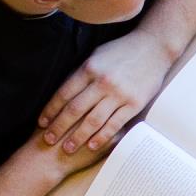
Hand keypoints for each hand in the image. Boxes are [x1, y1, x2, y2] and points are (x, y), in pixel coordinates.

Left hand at [39, 30, 171, 155]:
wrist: (154, 47)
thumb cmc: (123, 50)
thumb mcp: (97, 55)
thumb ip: (82, 73)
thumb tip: (64, 92)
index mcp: (90, 68)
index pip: (64, 94)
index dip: (51, 110)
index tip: (42, 123)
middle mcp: (102, 82)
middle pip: (75, 110)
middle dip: (59, 127)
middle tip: (48, 140)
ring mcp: (119, 94)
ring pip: (93, 120)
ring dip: (78, 136)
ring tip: (67, 148)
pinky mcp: (134, 103)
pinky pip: (115, 124)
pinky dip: (102, 136)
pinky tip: (92, 145)